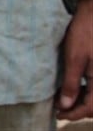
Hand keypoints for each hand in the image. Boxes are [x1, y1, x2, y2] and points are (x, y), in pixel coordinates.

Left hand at [57, 0, 92, 119]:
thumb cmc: (85, 33)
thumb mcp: (74, 59)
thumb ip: (70, 83)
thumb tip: (65, 105)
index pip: (91, 108)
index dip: (74, 114)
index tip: (58, 114)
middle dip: (78, 109)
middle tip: (59, 108)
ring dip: (81, 99)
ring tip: (63, 98)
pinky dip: (85, 89)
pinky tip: (73, 85)